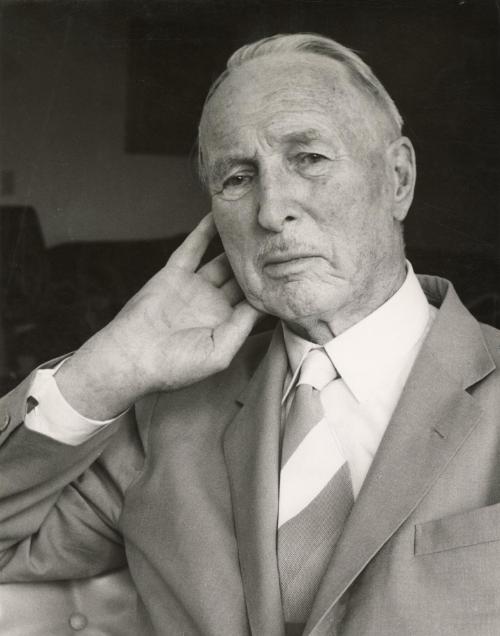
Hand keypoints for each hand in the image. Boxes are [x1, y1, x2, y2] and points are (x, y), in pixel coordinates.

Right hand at [55, 215, 262, 418]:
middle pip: (241, 278)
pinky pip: (193, 247)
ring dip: (235, 246)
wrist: (131, 358)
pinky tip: (218, 216)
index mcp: (226, 326)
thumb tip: (264, 300)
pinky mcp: (174, 274)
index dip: (271, 288)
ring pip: (220, 260)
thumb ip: (243, 325)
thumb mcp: (220, 352)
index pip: (255, 302)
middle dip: (258, 263)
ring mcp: (194, 288)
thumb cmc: (175, 365)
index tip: (291, 270)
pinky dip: (204, 232)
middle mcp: (213, 305)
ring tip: (255, 227)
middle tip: (278, 241)